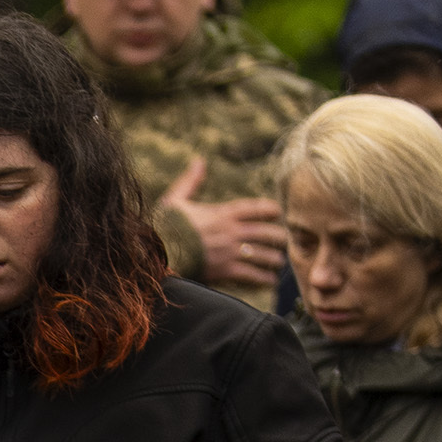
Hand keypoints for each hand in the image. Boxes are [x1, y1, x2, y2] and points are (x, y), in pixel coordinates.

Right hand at [160, 152, 286, 289]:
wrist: (156, 252)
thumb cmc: (164, 226)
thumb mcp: (176, 199)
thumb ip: (191, 181)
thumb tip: (199, 161)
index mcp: (223, 213)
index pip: (256, 208)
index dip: (271, 210)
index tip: (278, 213)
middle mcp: (232, 231)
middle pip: (267, 232)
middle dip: (280, 237)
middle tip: (285, 241)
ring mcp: (230, 251)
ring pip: (263, 255)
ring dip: (275, 259)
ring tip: (280, 262)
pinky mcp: (225, 270)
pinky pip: (251, 274)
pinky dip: (263, 278)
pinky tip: (270, 280)